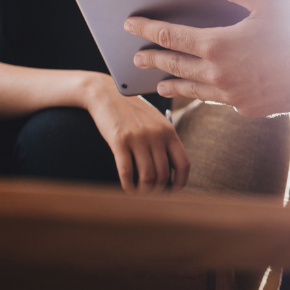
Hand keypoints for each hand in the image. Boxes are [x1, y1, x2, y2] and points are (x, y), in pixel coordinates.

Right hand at [80, 73, 190, 191]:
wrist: (106, 93)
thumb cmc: (131, 110)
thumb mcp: (155, 121)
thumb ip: (165, 140)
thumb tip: (171, 169)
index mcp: (169, 131)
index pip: (183, 164)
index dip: (181, 182)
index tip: (174, 191)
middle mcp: (156, 135)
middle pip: (163, 174)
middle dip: (159, 190)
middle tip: (152, 196)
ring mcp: (138, 138)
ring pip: (147, 176)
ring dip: (144, 191)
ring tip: (140, 193)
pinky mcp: (119, 141)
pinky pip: (127, 172)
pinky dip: (128, 185)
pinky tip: (128, 188)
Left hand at [125, 0, 289, 116]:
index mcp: (217, 44)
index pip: (170, 36)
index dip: (147, 29)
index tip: (129, 24)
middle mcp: (219, 74)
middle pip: (174, 66)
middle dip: (152, 59)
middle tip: (136, 57)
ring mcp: (233, 96)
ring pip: (193, 90)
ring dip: (172, 85)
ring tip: (160, 83)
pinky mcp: (248, 109)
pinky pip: (219, 100)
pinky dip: (205, 94)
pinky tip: (203, 91)